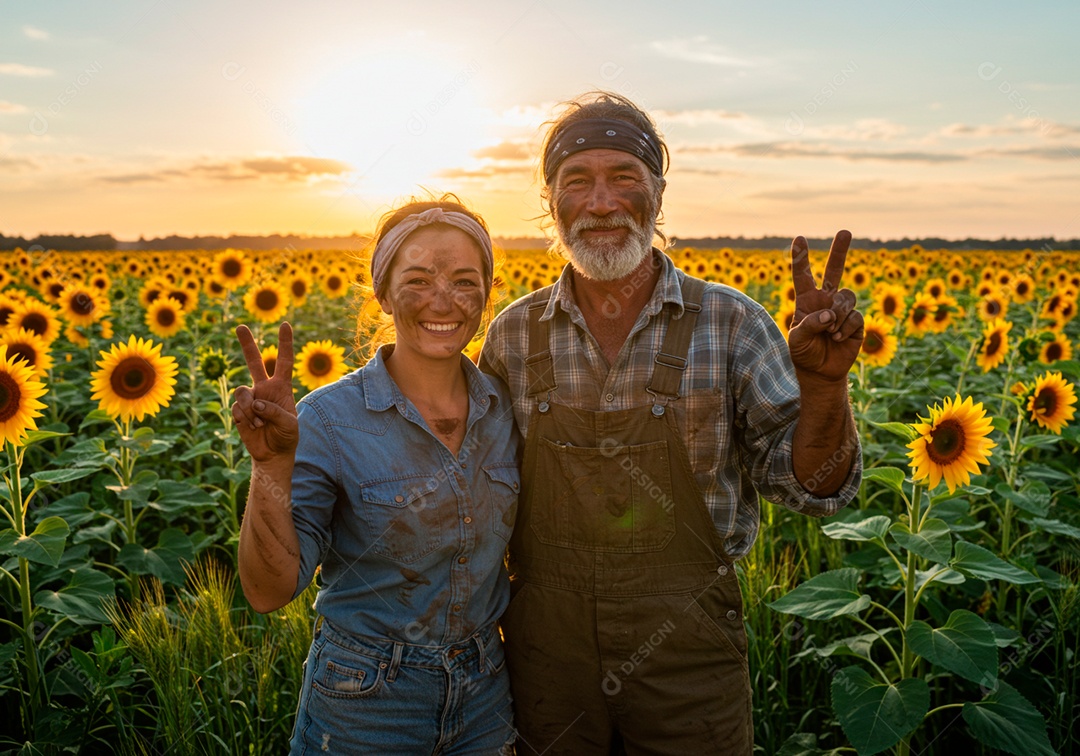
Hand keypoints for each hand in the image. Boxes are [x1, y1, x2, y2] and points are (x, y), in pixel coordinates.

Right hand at [232, 322, 298, 462]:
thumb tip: (255, 402)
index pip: (284, 360)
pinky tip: (253, 427)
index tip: (285, 324)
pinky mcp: (239, 410)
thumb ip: (275, 411)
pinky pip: (237, 408)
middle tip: (240, 326)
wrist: (272, 453)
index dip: (285, 343)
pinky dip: (246, 418)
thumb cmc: (286, 436)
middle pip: (254, 361)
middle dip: (247, 344)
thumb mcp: (289, 424)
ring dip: (250, 408)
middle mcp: (265, 388)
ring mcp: (250, 398)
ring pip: (242, 391)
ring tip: (259, 423)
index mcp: (282, 387)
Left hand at [787, 230, 863, 381]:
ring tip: (830, 330)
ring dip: (839, 312)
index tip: (799, 239)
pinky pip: (855, 316)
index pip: (803, 275)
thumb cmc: (803, 353)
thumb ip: (809, 325)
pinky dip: (845, 327)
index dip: (801, 258)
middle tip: (845, 231)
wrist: (820, 372)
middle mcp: (826, 300)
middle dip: (840, 251)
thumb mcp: (796, 340)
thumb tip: (829, 314)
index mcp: (806, 300)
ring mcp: (842, 310)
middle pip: (834, 270)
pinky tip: (837, 338)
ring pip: (847, 297)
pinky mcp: (856, 322)